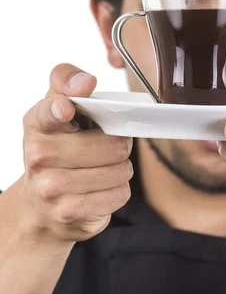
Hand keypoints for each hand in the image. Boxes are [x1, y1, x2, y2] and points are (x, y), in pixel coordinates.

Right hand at [19, 64, 132, 243]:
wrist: (40, 206)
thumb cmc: (57, 149)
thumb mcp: (57, 109)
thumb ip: (67, 82)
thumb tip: (84, 81)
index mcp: (37, 124)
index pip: (48, 111)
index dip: (60, 108)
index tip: (67, 108)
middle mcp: (38, 156)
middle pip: (112, 145)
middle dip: (118, 144)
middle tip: (105, 146)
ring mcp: (52, 188)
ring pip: (120, 170)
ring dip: (120, 169)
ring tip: (101, 168)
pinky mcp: (70, 213)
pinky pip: (120, 193)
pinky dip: (117, 190)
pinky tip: (99, 189)